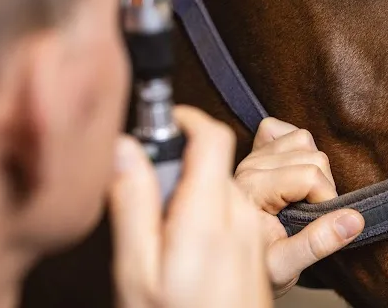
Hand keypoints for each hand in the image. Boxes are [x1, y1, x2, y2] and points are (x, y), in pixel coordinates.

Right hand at [110, 106, 271, 307]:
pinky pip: (238, 209)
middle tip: (154, 196)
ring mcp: (255, 231)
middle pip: (217, 162)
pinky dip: (214, 211)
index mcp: (207, 215)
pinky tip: (195, 245)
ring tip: (172, 229)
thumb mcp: (138, 269)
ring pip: (227, 186)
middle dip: (187, 165)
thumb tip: (126, 149)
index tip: (169, 121)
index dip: (190, 119)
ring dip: (200, 191)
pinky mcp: (261, 245)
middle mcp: (240, 215)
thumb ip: (135, 204)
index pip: (213, 139)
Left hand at [234, 118, 364, 297]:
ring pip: (302, 139)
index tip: (321, 223)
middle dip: (324, 185)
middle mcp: (249, 167)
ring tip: (305, 196)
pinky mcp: (255, 151)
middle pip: (312, 156)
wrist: (232, 265)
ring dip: (314, 165)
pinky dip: (296, 144)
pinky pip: (282, 129)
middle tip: (313, 214)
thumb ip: (318, 242)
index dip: (327, 199)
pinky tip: (294, 171)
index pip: (309, 175)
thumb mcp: (286, 266)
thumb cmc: (257, 268)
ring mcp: (251, 156)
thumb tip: (354, 219)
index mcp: (252, 190)